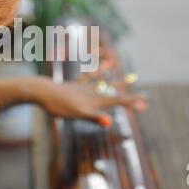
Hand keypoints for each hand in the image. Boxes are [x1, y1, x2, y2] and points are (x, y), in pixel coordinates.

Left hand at [32, 77, 147, 127]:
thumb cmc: (60, 105)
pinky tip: (106, 66)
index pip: (118, 100)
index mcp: (96, 99)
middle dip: (129, 95)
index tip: (145, 104)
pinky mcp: (77, 86)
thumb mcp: (78, 114)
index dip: (131, 102)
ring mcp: (85, 88)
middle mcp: (93, 92)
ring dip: (119, 82)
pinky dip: (99, 73)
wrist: (43, 91)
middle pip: (115, 93)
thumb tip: (109, 122)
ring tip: (131, 77)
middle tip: (144, 97)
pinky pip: (91, 78)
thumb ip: (94, 117)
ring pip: (106, 84)